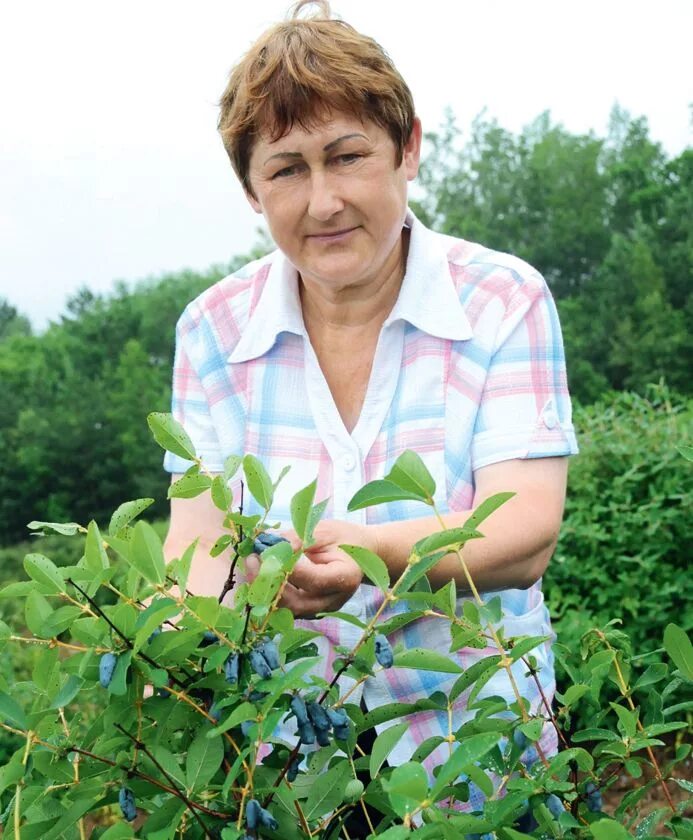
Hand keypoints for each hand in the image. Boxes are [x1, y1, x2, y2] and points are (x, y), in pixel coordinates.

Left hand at [245, 520, 376, 618]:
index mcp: (345, 578)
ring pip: (286, 610)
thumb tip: (270, 545)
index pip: (313, 581)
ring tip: (251, 565)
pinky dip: (269, 593)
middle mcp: (333, 600)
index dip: (287, 568)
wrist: (360, 553)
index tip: (266, 550)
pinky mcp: (309, 611)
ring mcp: (320, 609)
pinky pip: (285, 608)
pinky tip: (258, 573)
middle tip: (251, 559)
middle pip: (296, 603)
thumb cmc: (343, 538)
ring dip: (264, 590)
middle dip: (268, 583)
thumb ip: (298, 539)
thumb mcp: (324, 531)